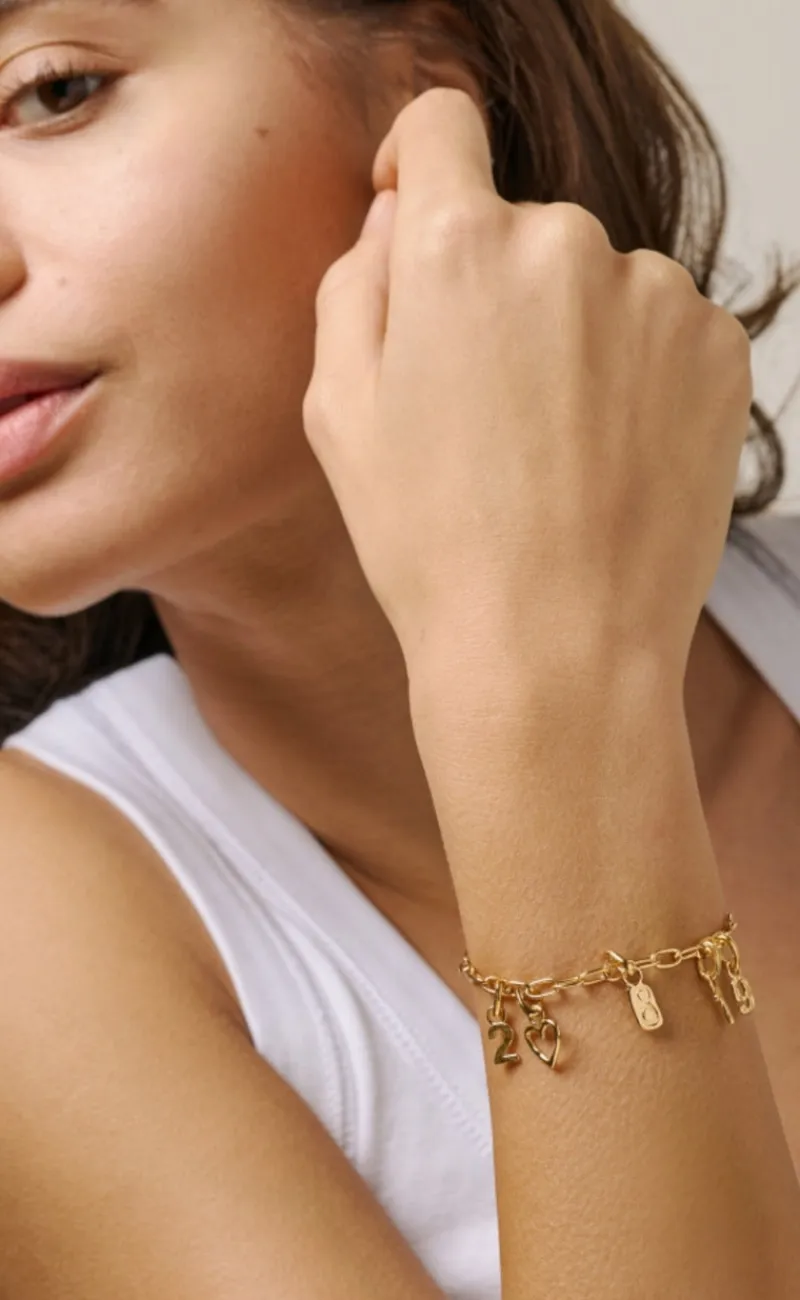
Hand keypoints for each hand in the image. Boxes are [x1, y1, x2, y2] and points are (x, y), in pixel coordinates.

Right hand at [303, 88, 752, 691]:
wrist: (554, 650)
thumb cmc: (432, 544)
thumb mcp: (338, 413)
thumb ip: (356, 282)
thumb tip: (399, 217)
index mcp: (459, 248)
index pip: (442, 127)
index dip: (421, 162)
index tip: (420, 210)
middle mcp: (569, 243)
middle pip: (521, 226)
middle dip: (494, 290)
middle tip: (479, 406)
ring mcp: (658, 294)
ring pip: (596, 280)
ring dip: (572, 334)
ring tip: (550, 449)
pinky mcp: (718, 347)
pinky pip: (663, 326)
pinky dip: (636, 370)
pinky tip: (607, 454)